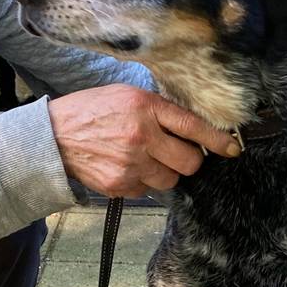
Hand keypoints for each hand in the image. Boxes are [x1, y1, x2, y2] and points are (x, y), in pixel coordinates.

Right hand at [47, 84, 241, 197]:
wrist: (53, 136)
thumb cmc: (91, 111)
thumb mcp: (126, 95)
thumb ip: (158, 108)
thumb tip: (191, 126)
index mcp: (145, 108)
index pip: (193, 126)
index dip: (218, 139)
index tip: (233, 147)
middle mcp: (141, 136)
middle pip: (190, 162)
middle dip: (188, 159)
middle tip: (174, 151)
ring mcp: (131, 164)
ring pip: (171, 179)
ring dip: (164, 171)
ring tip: (143, 157)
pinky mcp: (121, 186)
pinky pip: (148, 190)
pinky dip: (142, 181)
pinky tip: (125, 166)